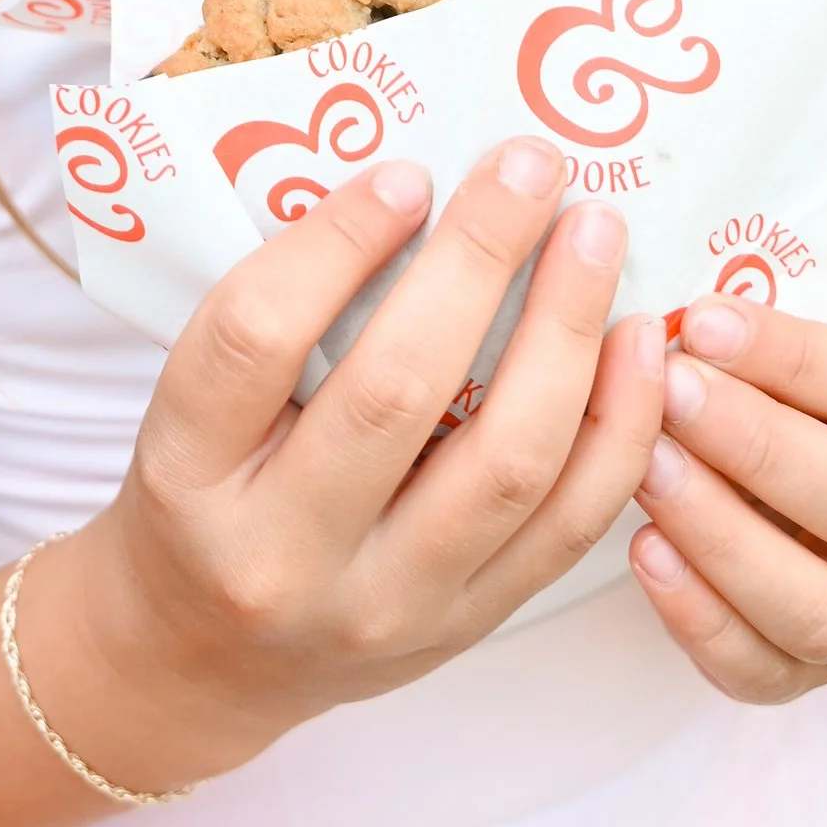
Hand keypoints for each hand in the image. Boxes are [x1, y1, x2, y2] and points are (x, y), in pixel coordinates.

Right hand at [35, 139, 667, 787]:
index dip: (335, 243)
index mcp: (187, 475)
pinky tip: (638, 343)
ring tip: (595, 235)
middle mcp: (282, 555)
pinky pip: (569, 524)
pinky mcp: (468, 627)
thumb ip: (283, 317)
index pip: (255, 340)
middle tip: (530, 167)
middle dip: (478, 260)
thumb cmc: (207, 496)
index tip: (407, 174)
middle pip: (396, 393)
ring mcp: (387, 605)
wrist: (205, 660)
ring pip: (506, 465)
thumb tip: (418, 188)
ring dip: (566, 331)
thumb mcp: (192, 410)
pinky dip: (618, 425)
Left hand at [629, 295, 826, 703]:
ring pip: (825, 609)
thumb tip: (680, 311)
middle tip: (671, 394)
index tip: (702, 320)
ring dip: (727, 540)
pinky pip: (765, 671)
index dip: (797, 359)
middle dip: (763, 449)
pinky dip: (701, 620)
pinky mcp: (820, 672)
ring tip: (649, 472)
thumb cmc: (820, 403)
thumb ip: (773, 337)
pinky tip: (646, 555)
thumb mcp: (826, 353)